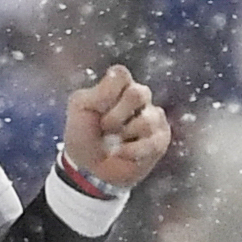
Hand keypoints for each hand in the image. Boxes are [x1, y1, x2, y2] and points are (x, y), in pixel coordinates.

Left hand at [62, 63, 169, 193]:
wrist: (88, 168)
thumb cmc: (82, 136)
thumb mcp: (79, 109)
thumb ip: (99, 90)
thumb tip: (119, 73)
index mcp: (118, 87)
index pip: (121, 74)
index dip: (108, 92)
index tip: (96, 107)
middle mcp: (139, 99)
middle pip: (138, 93)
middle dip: (115, 116)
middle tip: (104, 127)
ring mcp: (153, 117)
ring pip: (147, 119)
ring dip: (123, 135)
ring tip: (114, 141)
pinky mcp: (161, 138)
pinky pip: (152, 142)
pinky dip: (130, 151)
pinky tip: (122, 153)